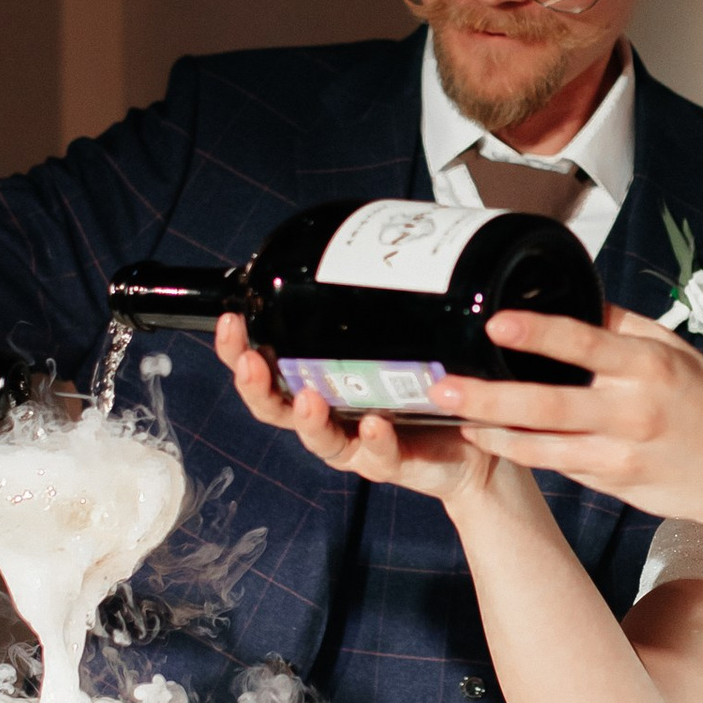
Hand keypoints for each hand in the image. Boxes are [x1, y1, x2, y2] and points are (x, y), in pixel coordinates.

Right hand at [214, 320, 507, 513]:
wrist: (472, 444)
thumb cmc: (424, 386)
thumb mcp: (393, 338)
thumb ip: (376, 304)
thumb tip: (368, 240)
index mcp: (316, 382)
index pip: (265, 366)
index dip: (237, 349)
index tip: (231, 320)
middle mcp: (328, 415)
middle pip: (275, 408)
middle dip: (256, 386)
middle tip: (250, 362)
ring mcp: (357, 441)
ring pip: (318, 438)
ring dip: (308, 419)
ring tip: (309, 399)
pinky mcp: (391, 462)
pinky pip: (379, 456)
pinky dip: (377, 440)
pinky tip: (378, 424)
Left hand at [431, 306, 702, 526]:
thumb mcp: (672, 350)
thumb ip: (619, 326)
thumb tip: (569, 296)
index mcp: (648, 366)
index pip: (586, 343)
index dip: (538, 333)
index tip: (495, 323)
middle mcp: (634, 410)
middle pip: (550, 404)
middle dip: (491, 396)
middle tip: (444, 386)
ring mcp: (622, 453)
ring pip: (545, 444)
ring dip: (494, 430)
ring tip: (451, 414)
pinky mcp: (614, 481)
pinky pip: (557, 464)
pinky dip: (520, 451)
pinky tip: (489, 436)